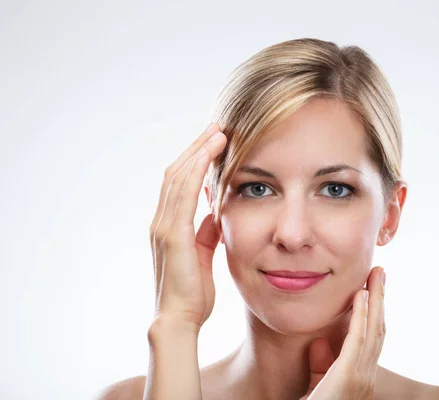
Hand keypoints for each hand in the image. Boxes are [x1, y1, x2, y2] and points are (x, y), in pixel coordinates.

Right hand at [149, 122, 226, 333]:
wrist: (180, 319)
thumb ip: (206, 233)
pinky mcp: (172, 234)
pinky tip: (208, 154)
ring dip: (197, 152)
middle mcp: (161, 222)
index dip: (194, 161)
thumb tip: (215, 214)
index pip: (179, 184)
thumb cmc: (192, 293)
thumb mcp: (203, 256)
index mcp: (169, 227)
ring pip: (178, 177)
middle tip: (216, 127)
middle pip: (176, 173)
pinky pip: (182, 194)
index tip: (213, 143)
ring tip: (217, 132)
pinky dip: (195, 170)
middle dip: (196, 148)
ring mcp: (164, 227)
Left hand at [300, 267, 385, 399]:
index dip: (375, 310)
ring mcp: (361, 377)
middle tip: (380, 271)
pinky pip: (358, 340)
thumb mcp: (316, 384)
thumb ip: (320, 364)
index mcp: (360, 375)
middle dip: (380, 299)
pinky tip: (362, 296)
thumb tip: (319, 342)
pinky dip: (361, 316)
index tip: (372, 286)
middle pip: (377, 329)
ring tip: (375, 275)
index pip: (372, 336)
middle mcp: (366, 375)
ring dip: (375, 300)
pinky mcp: (348, 377)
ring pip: (373, 330)